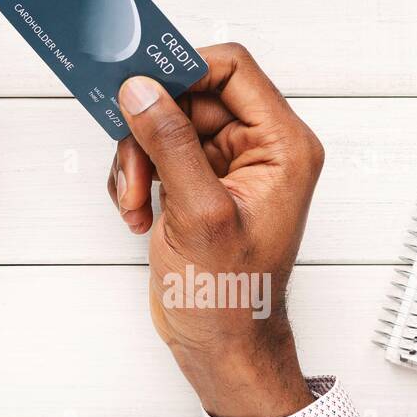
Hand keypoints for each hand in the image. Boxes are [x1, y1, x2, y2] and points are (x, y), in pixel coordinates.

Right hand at [107, 44, 324, 416]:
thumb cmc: (231, 295)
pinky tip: (139, 213)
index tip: (139, 85)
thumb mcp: (198, 212)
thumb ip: (169, 143)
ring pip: (164, 125)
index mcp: (282, 146)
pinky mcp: (197, 182)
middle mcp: (258, 148)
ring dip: (136, 160)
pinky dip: (135, 178)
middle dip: (149, 132)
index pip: (232, 70)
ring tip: (136, 202)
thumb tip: (142, 90)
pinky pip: (154, 152)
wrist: (220, 346)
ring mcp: (225, 165)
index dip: (183, 70)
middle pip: (188, 97)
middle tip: (134, 170)